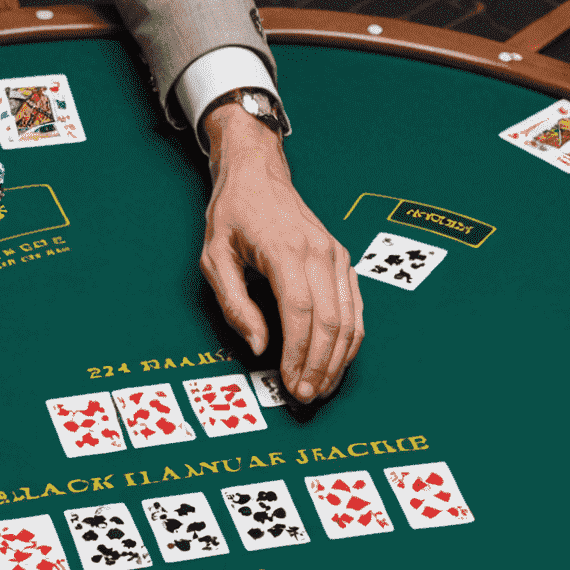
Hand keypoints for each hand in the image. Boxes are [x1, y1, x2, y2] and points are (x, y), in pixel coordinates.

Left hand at [199, 105, 362, 402]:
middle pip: (330, 321)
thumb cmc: (232, 214)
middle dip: (320, 365)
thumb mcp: (214, 258)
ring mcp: (337, 256)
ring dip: (338, 359)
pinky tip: (338, 361)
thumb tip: (260, 345)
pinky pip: (356, 308)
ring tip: (322, 387)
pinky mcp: (343, 261)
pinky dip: (350, 339)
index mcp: (285, 250)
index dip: (299, 353)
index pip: (300, 312)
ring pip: (350, 318)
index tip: (291, 382)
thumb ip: (235, 304)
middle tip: (307, 395)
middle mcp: (319, 252)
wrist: (258, 174)